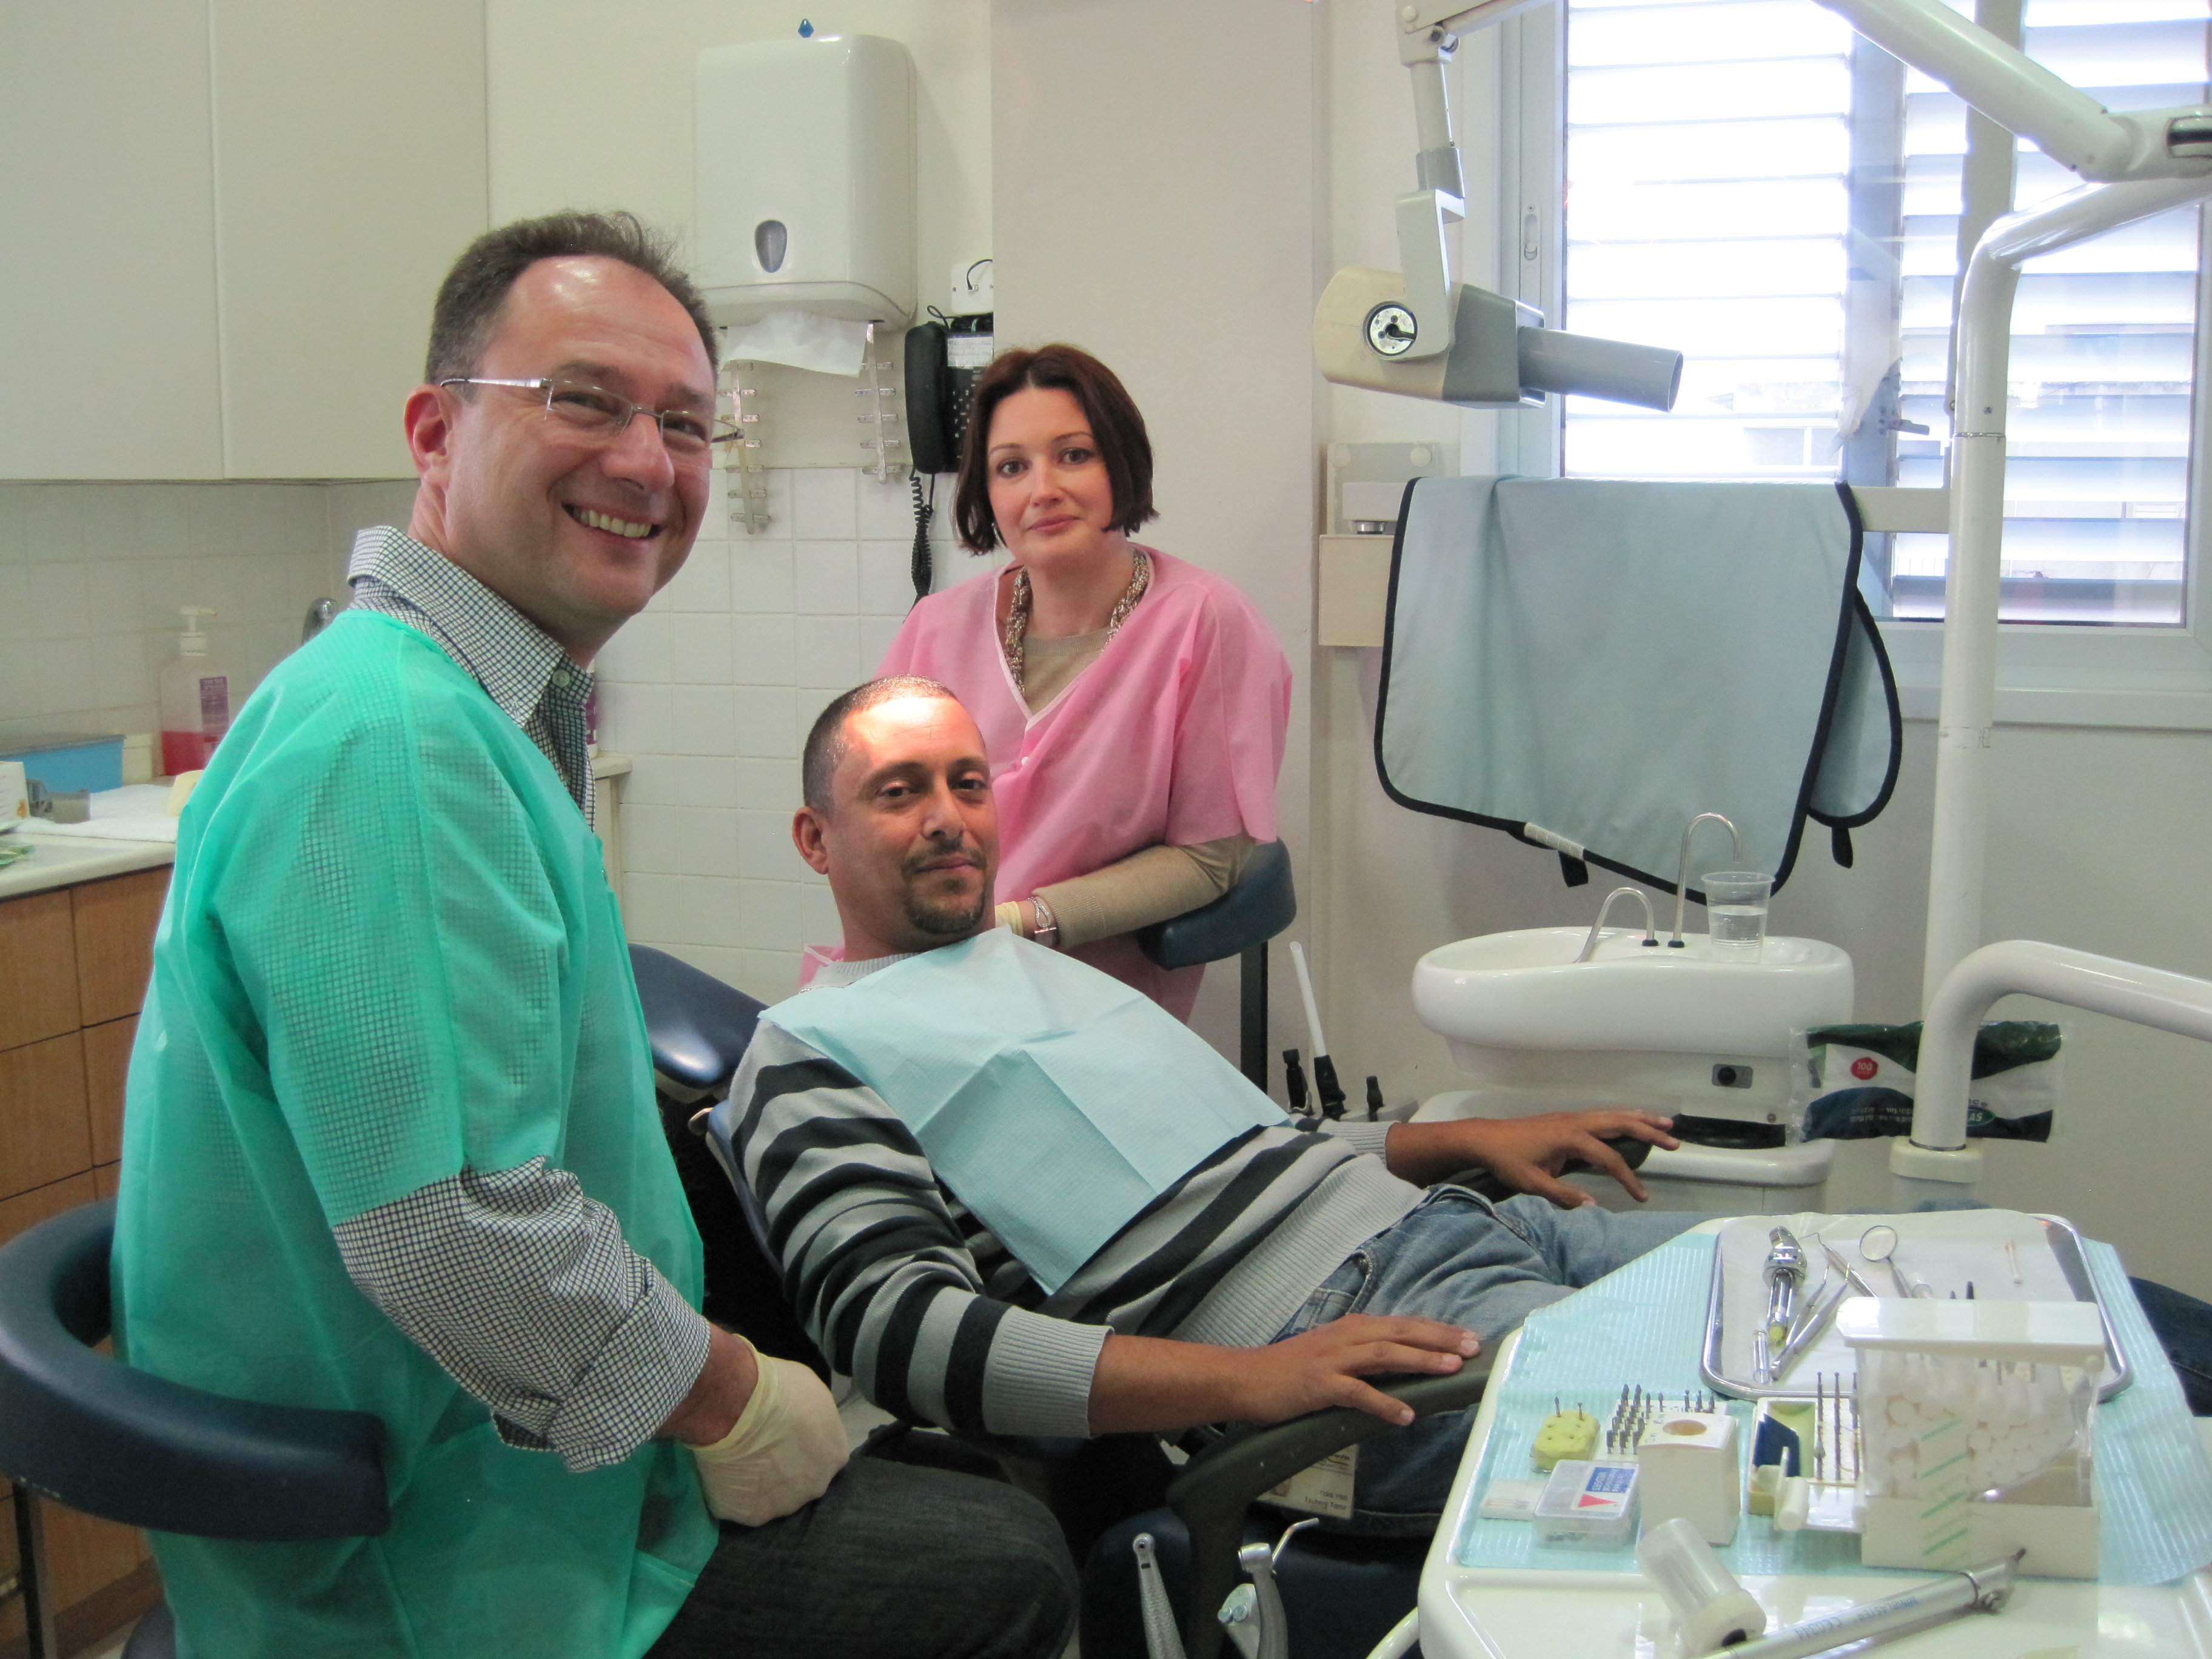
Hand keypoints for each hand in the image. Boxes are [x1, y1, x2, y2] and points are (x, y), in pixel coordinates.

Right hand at [689, 1340, 849, 1525]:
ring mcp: (781, 1506)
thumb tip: (805, 1426)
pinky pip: (740, 1506)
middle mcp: (814, 1488)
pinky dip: (732, 1493)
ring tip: (739, 1462)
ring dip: (759, 1485)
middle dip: (785, 1470)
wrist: (735, 1407)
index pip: (824, 1458)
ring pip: (771, 1498)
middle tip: (761, 1450)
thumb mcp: (812, 1392)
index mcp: (834, 1456)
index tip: (785, 1438)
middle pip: (801, 1483)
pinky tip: (723, 1473)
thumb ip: (815, 1419)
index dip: (803, 1448)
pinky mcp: (749, 1515)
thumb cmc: (777, 1389)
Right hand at [1230, 1314, 1478, 1427]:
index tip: (1467, 1336)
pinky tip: (1405, 1415)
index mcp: (1352, 1328)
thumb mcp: (1332, 1354)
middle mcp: (1347, 1337)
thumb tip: (1402, 1367)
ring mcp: (1333, 1360)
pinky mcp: (1320, 1384)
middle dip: (1440, 1339)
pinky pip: (1358, 1393)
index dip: (1436, 1329)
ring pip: (1385, 1355)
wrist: (1246, 1378)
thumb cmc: (1289, 1370)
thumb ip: (1364, 1357)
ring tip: (1451, 1369)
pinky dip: (1384, 1403)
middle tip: (1474, 1347)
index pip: (1402, 1324)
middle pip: (1401, 1333)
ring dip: (1421, 1361)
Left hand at [1386, 1111, 1678, 1206]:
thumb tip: (1594, 1207)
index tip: (1641, 1196)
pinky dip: (1623, 1116)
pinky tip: (1633, 1121)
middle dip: (1649, 1131)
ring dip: (1640, 1118)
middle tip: (1675, 1141)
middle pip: (1620, 1123)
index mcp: (1570, 1137)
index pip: (1609, 1158)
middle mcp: (1576, 1122)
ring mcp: (1572, 1117)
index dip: (1627, 1178)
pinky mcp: (1568, 1119)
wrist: (1485, 1137)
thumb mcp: (1533, 1183)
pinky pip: (1603, 1115)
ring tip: (1667, 1123)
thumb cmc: (1507, 1160)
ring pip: (1614, 1114)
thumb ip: (1564, 1195)